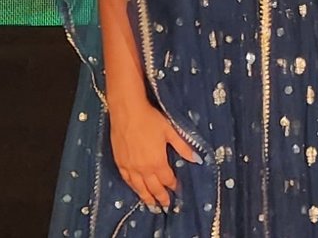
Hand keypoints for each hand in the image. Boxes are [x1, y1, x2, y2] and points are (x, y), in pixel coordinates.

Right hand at [108, 93, 197, 210]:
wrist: (127, 111)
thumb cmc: (150, 119)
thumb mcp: (170, 131)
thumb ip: (183, 147)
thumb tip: (197, 158)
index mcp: (158, 162)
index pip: (167, 179)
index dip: (173, 185)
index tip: (177, 189)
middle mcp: (144, 169)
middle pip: (154, 188)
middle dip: (161, 197)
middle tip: (166, 205)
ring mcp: (130, 168)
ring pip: (139, 188)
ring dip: (146, 198)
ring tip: (151, 205)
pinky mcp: (120, 163)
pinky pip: (127, 180)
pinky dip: (133, 188)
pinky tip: (136, 190)